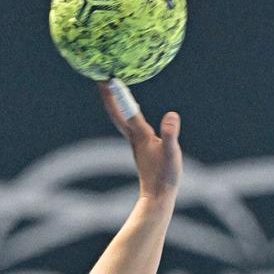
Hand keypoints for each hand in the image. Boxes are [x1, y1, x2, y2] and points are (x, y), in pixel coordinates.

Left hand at [97, 80, 181, 200]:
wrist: (157, 196)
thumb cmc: (165, 176)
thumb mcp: (172, 153)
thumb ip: (170, 135)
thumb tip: (171, 116)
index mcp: (140, 136)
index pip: (126, 111)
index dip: (118, 94)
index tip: (108, 77)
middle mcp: (134, 137)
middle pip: (117, 113)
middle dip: (110, 95)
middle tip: (102, 77)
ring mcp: (136, 142)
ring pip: (121, 118)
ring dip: (115, 102)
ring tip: (111, 87)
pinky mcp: (140, 146)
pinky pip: (129, 123)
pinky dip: (125, 111)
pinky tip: (130, 109)